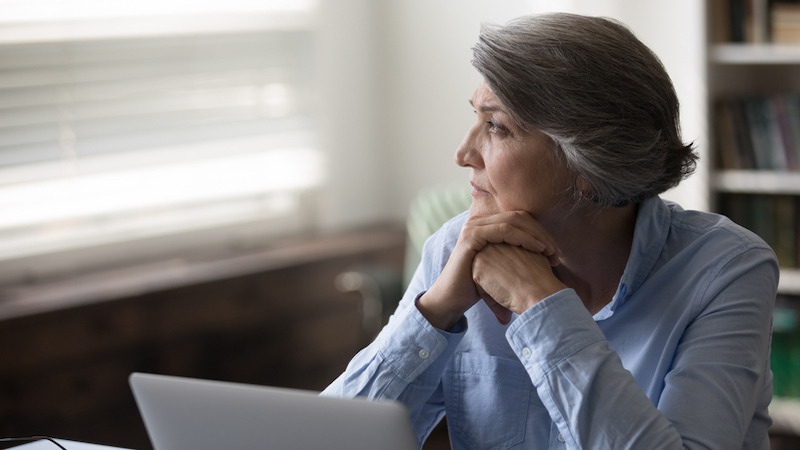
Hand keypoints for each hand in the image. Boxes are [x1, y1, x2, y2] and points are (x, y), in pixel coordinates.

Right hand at [417, 211, 559, 329]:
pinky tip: (538, 250)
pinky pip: (504, 230)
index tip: (555, 252)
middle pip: (519, 216)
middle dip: (542, 233)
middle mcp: (479, 221)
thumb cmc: (478, 286)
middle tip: (557, 252)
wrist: (453, 299)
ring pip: (514, 221)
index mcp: (486, 225)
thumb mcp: (501, 268)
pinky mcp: (471, 236)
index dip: (541, 232)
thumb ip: (517, 257)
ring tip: (551, 252)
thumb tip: (544, 259)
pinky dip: (524, 238)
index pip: (520, 218)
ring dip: (537, 235)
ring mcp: (474, 227)